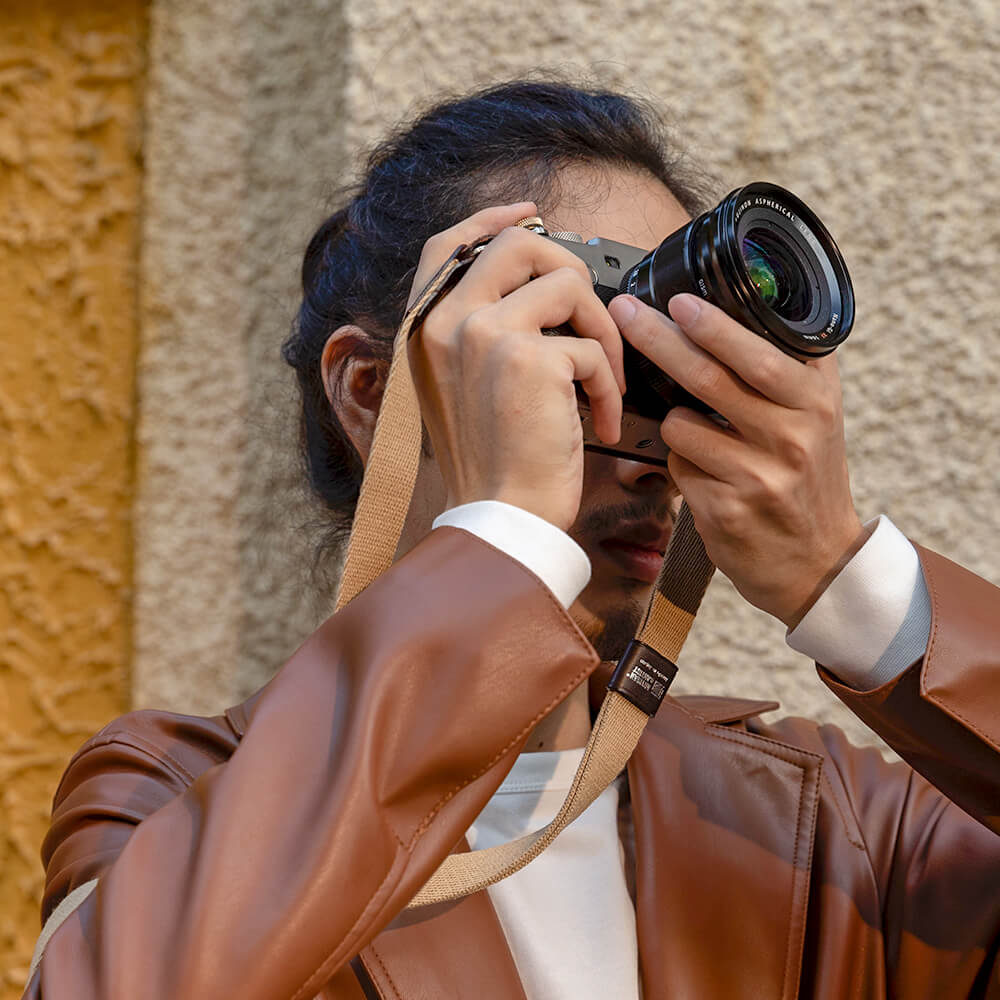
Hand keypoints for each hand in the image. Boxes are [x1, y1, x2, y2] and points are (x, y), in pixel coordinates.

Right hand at [408, 203, 625, 531]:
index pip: (448, 243)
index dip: (492, 218)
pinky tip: (602, 420)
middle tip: (588, 319)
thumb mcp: (464, 387)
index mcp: (426, 328)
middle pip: (519, 244)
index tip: (533, 214)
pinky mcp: (530, 360)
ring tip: (603, 380)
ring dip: (602, 330)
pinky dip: (610, 384)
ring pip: (569, 283)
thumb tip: (533, 283)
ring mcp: (485, 336)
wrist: (498, 518)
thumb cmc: (491, 461)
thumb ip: (480, 331)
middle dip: (570, 270)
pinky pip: (593, 345)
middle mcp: (448, 322)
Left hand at [608, 292, 864, 626]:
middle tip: (628, 314)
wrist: (818, 563)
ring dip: (675, 424)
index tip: (679, 300)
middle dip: (661, 341)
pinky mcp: (727, 510)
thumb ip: (788, 369)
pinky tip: (709, 478)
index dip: (714, 326)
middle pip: (710, 379)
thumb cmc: (807, 479)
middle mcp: (793, 436)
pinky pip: (677, 467)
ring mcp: (760, 476)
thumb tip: (743, 307)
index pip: (758, 355)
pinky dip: (681, 464)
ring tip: (705, 440)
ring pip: (680, 426)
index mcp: (815, 402)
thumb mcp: (818, 417)